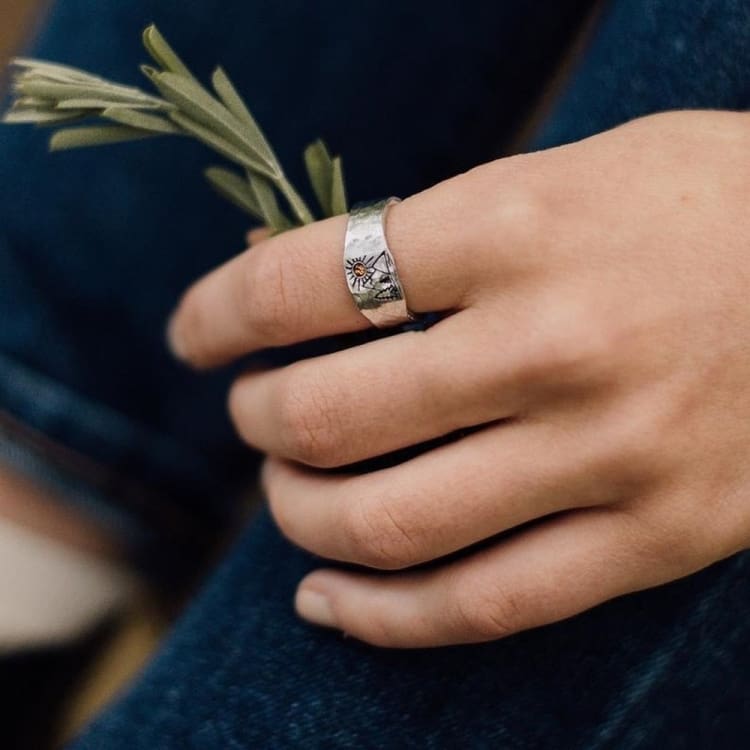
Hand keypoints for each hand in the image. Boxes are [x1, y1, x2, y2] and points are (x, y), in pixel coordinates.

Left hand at [168, 111, 749, 646]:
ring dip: (301, 516)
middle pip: (330, 415)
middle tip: (250, 411)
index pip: (310, 279)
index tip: (195, 331)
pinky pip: (484, 605)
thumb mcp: (560, 177)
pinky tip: (329, 601)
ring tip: (286, 494)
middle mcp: (555, 343)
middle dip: (258, 419)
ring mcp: (609, 453)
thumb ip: (435, 234)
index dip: (223, 310)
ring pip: (392, 525)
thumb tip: (303, 277)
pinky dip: (383, 618)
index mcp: (521, 228)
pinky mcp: (656, 535)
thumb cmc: (696, 203)